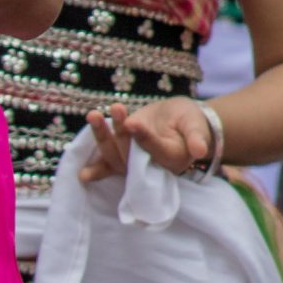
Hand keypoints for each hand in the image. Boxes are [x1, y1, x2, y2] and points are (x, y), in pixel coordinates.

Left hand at [78, 97, 216, 180]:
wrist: (180, 124)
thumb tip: (200, 149)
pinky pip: (109, 165)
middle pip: (131, 156)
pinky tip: (83, 174)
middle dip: (119, 134)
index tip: (133, 122)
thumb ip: (195, 136)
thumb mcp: (195, 123)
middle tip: (117, 108)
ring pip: (116, 156)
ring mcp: (136, 165)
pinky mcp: (124, 159)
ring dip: (103, 138)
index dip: (143, 138)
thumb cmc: (190, 122)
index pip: (155, 150)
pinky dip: (97, 169)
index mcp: (173, 159)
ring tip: (93, 115)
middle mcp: (152, 167)